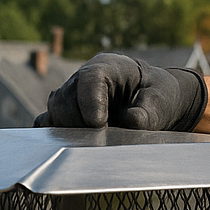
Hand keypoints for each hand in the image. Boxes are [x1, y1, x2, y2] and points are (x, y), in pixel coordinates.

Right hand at [32, 53, 206, 130]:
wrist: (152, 100)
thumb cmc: (157, 95)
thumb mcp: (161, 100)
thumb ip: (148, 112)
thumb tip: (131, 121)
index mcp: (108, 66)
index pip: (89, 78)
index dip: (90, 101)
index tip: (99, 124)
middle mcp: (83, 78)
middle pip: (65, 98)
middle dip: (80, 121)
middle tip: (103, 135)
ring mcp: (70, 95)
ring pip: (55, 112)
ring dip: (70, 130)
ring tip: (95, 140)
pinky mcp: (64, 113)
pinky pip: (47, 123)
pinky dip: (56, 135)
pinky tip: (74, 144)